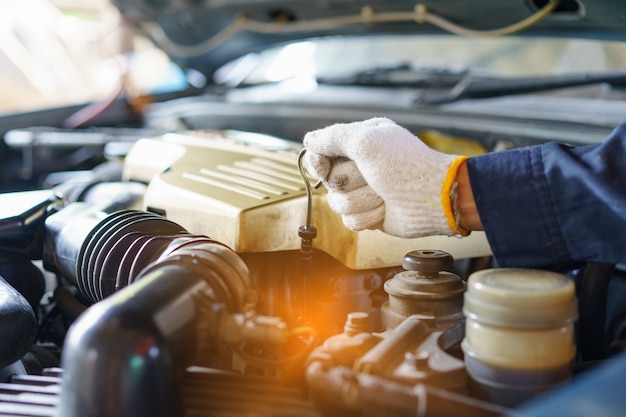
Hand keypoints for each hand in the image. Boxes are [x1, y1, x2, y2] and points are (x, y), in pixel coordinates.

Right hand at [303, 117, 467, 237]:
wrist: (431, 199)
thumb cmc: (406, 166)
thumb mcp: (366, 141)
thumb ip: (333, 137)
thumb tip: (309, 139)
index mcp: (361, 141)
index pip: (321, 152)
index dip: (319, 162)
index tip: (323, 166)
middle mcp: (361, 164)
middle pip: (328, 180)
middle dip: (349, 182)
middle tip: (372, 176)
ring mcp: (365, 190)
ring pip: (337, 203)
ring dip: (361, 200)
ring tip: (383, 193)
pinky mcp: (370, 213)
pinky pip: (350, 221)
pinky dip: (369, 216)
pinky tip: (385, 208)